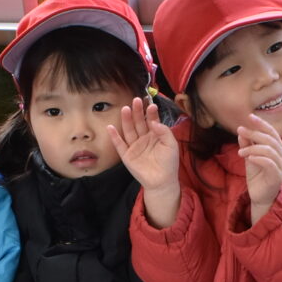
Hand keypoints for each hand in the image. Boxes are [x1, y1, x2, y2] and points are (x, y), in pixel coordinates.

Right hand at [110, 97, 179, 222]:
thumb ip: (164, 131)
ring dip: (127, 120)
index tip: (150, 104)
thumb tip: (154, 121)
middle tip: (136, 100)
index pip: (151, 120)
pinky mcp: (127, 155)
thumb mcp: (171, 145)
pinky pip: (119, 145)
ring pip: (129, 130)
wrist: (162, 181)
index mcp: (155, 134)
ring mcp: (134, 146)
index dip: (150, 112)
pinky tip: (111, 127)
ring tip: (126, 109)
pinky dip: (114, 136)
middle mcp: (143, 138)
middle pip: (139, 122)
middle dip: (137, 111)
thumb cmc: (169, 163)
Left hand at [239, 115, 281, 223]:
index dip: (261, 124)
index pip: (272, 132)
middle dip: (254, 133)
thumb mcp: (250, 157)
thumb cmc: (257, 176)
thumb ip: (247, 144)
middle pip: (270, 139)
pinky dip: (258, 158)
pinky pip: (269, 163)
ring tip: (240, 152)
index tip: (249, 117)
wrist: (260, 196)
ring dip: (252, 148)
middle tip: (240, 131)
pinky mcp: (277, 176)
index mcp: (279, 148)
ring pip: (269, 150)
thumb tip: (241, 130)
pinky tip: (248, 158)